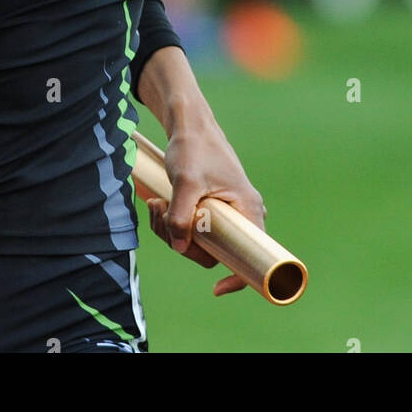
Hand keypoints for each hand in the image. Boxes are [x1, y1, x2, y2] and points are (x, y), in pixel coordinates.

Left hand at [145, 125, 267, 296]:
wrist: (188, 123)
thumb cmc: (193, 147)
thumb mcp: (185, 182)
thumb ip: (180, 217)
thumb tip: (179, 247)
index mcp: (247, 207)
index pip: (253, 255)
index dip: (238, 278)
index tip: (216, 288)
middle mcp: (241, 211)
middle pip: (216, 250)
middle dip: (184, 243)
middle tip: (163, 218)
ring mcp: (225, 210)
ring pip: (200, 239)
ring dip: (172, 229)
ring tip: (157, 204)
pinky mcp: (210, 206)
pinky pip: (193, 226)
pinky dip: (173, 220)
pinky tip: (160, 203)